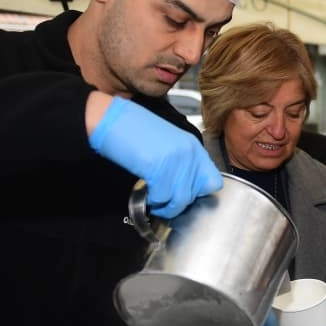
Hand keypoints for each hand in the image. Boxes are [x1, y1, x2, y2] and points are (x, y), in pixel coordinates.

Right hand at [88, 95, 221, 217]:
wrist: (112, 119)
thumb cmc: (134, 130)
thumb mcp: (167, 143)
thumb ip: (181, 162)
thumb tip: (184, 186)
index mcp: (193, 147)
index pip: (213, 182)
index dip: (198, 192)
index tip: (183, 195)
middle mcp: (190, 154)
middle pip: (194, 194)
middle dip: (178, 204)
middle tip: (164, 203)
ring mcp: (176, 161)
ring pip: (179, 200)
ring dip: (165, 206)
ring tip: (154, 202)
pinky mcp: (159, 168)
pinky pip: (162, 197)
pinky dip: (153, 201)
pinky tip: (145, 194)